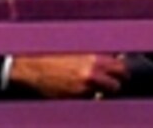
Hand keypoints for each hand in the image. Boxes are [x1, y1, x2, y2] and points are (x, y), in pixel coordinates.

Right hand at [9, 53, 128, 97]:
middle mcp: (91, 73)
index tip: (121, 74)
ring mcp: (84, 88)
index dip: (121, 72)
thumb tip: (108, 63)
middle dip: (115, 84)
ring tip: (93, 88)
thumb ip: (92, 59)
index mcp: (92, 59)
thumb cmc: (49, 57)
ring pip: (105, 94)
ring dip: (102, 92)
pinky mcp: (76, 98)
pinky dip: (87, 96)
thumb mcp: (73, 53)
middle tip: (111, 84)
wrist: (31, 68)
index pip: (120, 67)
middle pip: (117, 85)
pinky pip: (89, 99)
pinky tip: (78, 91)